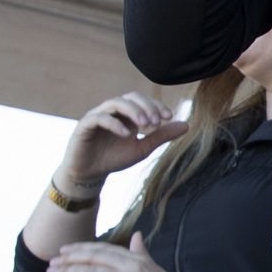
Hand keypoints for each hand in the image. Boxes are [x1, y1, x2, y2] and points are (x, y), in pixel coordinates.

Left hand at [48, 234, 192, 271]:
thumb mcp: (155, 270)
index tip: (66, 249)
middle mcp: (131, 268)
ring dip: (68, 271)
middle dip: (70, 258)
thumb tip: (136, 236)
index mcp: (138, 259)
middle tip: (52, 260)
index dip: (83, 248)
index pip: (105, 249)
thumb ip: (142, 253)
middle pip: (94, 258)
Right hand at [57, 94, 185, 191]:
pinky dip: (114, 123)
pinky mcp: (84, 126)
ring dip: (132, 110)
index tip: (169, 116)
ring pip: (115, 103)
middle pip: (130, 97)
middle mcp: (112, 111)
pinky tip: (126, 134)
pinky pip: (99, 118)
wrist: (90, 174)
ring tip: (145, 124)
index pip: (142, 101)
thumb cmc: (114, 158)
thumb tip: (186, 125)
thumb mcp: (142, 148)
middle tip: (157, 121)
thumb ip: (161, 136)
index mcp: (126, 114)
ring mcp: (97, 116)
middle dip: (146, 106)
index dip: (156, 105)